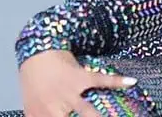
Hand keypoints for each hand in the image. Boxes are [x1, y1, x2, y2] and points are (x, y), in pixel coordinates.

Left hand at [19, 49, 137, 116]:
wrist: (35, 51)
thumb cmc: (33, 79)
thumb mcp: (30, 105)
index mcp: (42, 116)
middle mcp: (55, 108)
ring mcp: (69, 92)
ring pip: (89, 113)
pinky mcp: (80, 77)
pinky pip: (100, 80)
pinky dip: (116, 81)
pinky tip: (130, 82)